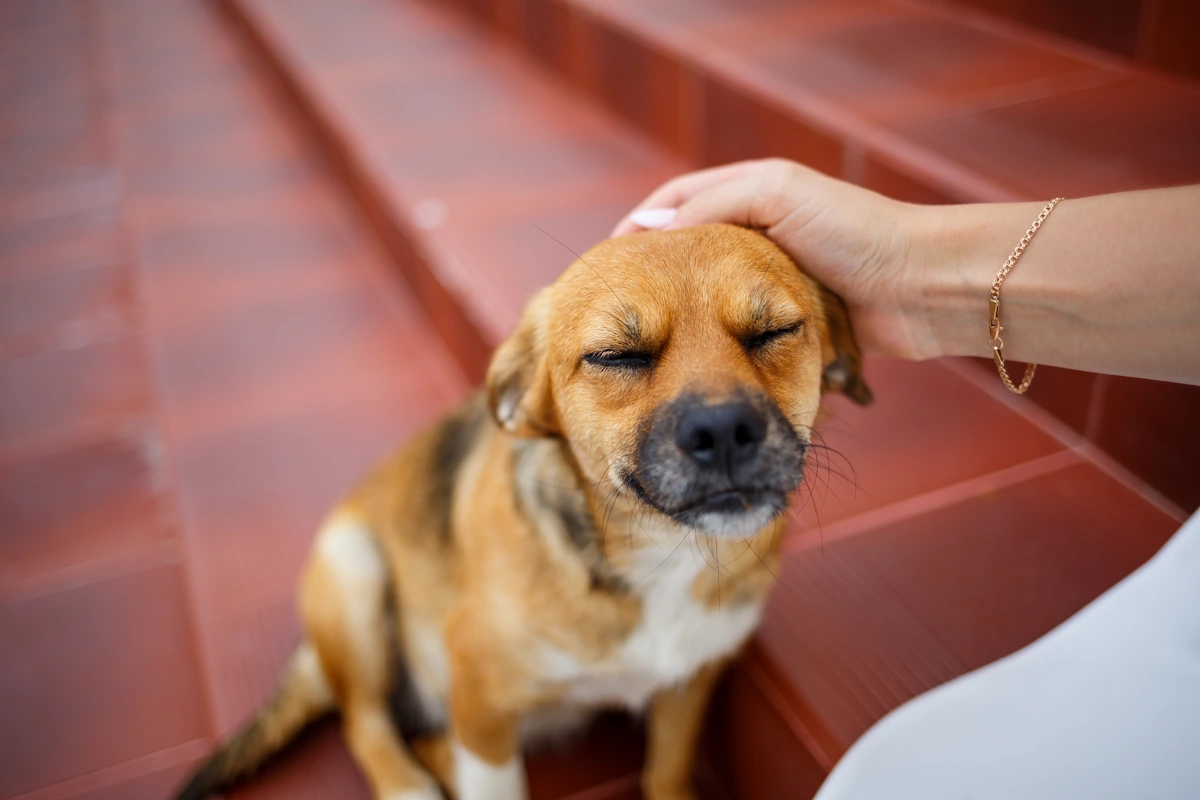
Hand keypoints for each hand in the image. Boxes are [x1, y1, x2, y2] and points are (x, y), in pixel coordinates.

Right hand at [612, 159, 936, 360]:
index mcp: (750, 193)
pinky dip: (710, 335)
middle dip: (650, 272)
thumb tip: (650, 230)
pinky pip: (734, 326)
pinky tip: (690, 354)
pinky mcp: (786, 319)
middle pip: (685, 249)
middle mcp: (756, 231)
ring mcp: (770, 277)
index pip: (674, 201)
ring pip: (706, 291)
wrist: (919, 287)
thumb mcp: (778, 195)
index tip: (606, 260)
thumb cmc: (854, 232)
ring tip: (644, 335)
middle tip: (617, 303)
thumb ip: (713, 203)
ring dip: (678, 308)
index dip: (637, 227)